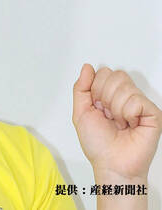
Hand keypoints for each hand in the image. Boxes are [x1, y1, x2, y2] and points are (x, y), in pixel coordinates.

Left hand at [72, 63, 161, 179]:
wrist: (111, 164)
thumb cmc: (98, 143)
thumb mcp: (80, 112)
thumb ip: (81, 87)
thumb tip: (87, 67)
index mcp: (109, 94)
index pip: (103, 72)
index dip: (95, 89)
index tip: (97, 108)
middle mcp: (125, 96)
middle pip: (115, 75)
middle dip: (104, 96)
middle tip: (107, 115)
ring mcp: (140, 104)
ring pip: (124, 86)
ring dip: (115, 108)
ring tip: (118, 122)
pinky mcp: (152, 113)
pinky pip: (136, 100)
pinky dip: (127, 114)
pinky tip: (129, 125)